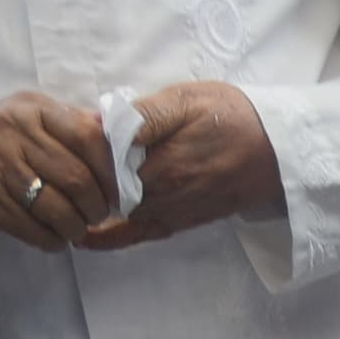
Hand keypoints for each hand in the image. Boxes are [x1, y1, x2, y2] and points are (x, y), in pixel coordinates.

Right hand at [0, 90, 118, 249]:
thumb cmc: (8, 143)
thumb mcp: (37, 120)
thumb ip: (76, 126)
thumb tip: (123, 135)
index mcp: (32, 108)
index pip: (86, 136)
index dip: (110, 170)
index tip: (118, 190)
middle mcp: (11, 132)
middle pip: (75, 178)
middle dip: (96, 206)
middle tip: (99, 215)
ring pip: (55, 208)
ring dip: (75, 227)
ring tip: (78, 228)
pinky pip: (31, 229)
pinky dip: (52, 240)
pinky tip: (56, 238)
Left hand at [80, 80, 284, 248]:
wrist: (278, 153)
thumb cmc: (233, 118)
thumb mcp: (186, 101)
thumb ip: (141, 115)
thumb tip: (96, 122)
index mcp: (160, 163)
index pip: (100, 163)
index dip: (79, 150)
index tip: (65, 134)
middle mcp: (161, 195)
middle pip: (104, 190)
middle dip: (80, 177)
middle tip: (61, 161)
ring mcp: (170, 212)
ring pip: (115, 213)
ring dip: (90, 203)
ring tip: (63, 191)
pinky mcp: (179, 223)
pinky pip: (136, 236)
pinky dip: (109, 238)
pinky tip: (86, 238)